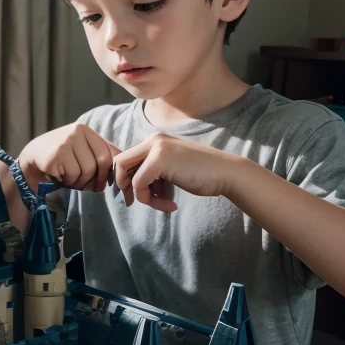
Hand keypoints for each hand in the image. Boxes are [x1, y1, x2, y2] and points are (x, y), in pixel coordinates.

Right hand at [19, 123, 119, 193]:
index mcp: (85, 130)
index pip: (107, 153)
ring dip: (80, 182)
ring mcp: (65, 142)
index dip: (109, 172)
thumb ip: (101, 153)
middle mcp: (76, 132)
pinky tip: (60, 177)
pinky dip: (69, 182)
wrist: (31, 159)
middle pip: (100, 162)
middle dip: (96, 179)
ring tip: (70, 179)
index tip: (104, 183)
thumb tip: (124, 164)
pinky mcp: (55, 155)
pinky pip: (73, 175)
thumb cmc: (60, 158)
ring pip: (86, 170)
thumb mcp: (81, 151)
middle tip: (89, 187)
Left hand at [113, 133, 244, 209]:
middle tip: (141, 202)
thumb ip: (150, 171)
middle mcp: (153, 140)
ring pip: (129, 177)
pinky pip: (140, 185)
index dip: (126, 180)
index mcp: (154, 140)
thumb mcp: (170, 169)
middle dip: (126, 187)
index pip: (125, 159)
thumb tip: (127, 185)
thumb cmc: (200, 174)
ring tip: (164, 204)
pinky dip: (152, 201)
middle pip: (120, 164)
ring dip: (143, 197)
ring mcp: (156, 147)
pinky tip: (170, 205)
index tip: (138, 196)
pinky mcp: (160, 159)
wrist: (225, 174)